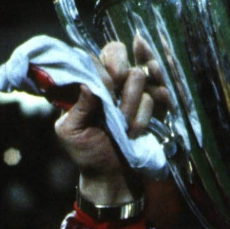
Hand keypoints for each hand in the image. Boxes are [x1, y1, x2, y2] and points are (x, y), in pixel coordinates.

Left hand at [55, 37, 171, 203]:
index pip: (94, 57)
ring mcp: (132, 89)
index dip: (104, 69)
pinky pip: (159, 92)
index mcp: (86, 84)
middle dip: (122, 74)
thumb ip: (76, 106)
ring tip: (127, 128)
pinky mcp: (152, 103)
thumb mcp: (71, 132)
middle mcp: (109, 81)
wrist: (111, 176)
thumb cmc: (86, 152)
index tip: (108, 89)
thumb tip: (88, 84)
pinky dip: (152, 108)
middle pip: (118, 51)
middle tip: (119, 95)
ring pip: (140, 75)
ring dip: (133, 104)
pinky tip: (144, 121)